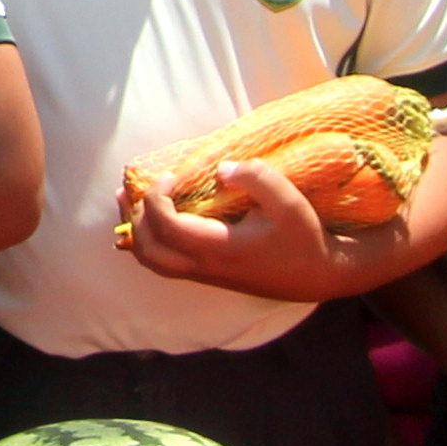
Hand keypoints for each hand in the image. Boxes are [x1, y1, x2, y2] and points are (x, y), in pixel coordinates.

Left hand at [121, 159, 328, 297]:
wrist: (317, 275)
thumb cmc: (303, 238)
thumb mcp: (289, 201)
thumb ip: (257, 178)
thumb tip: (221, 169)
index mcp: (219, 249)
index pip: (167, 226)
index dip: (157, 197)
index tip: (172, 175)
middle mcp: (204, 266)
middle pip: (147, 249)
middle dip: (137, 216)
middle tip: (143, 187)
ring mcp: (204, 274)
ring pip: (151, 260)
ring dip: (137, 229)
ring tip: (129, 201)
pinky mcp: (208, 274)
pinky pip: (164, 262)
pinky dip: (149, 240)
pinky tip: (150, 220)